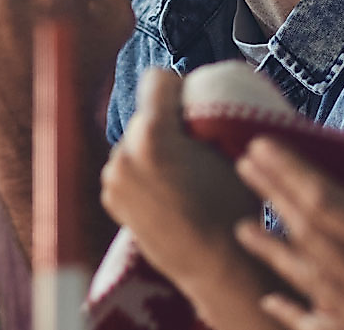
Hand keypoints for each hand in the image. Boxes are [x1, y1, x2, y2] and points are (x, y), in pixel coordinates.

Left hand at [101, 69, 275, 324]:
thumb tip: (199, 92)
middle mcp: (123, 154)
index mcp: (152, 135)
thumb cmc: (231, 205)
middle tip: (194, 142)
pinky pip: (128, 168)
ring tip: (182, 171)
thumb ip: (206, 115)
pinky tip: (169, 189)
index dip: (180, 87)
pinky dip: (144, 170)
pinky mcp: (111, 200)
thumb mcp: (229, 148)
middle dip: (166, 121)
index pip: (157, 79)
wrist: (216, 264)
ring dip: (153, 146)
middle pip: (144, 113)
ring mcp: (113, 179)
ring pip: (134, 141)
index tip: (194, 103)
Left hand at [233, 104, 343, 329]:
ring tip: (244, 228)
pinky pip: (322, 326)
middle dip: (274, 196)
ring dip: (273, 252)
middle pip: (306, 234)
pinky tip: (273, 301)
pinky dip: (294, 312)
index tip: (259, 147)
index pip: (323, 202)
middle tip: (245, 165)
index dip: (287, 173)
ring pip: (308, 281)